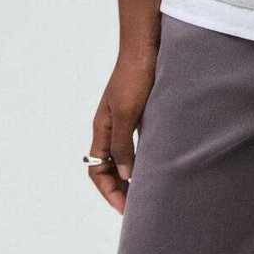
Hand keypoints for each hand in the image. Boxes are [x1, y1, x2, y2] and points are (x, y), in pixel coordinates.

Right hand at [85, 47, 158, 213]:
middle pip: (108, 166)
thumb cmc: (135, 74)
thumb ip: (123, 144)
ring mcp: (125, 118)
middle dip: (119, 188)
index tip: (125, 209)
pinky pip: (136, 141)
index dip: (109, 191)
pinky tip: (156, 162)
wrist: (147, 45)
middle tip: (136, 208)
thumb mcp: (128, 112)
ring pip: (122, 155)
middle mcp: (111, 126)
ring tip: (146, 191)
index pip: (97, 170)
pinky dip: (142, 156)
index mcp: (102, 128)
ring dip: (130, 174)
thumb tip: (124, 174)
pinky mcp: (140, 110)